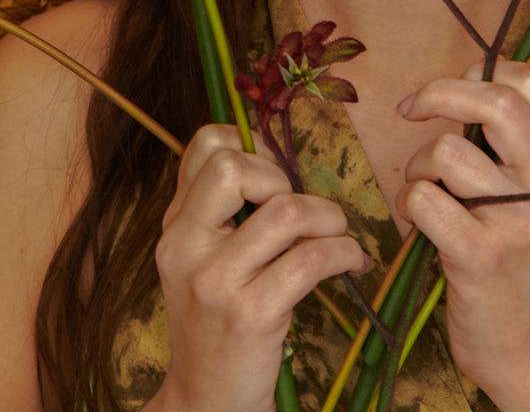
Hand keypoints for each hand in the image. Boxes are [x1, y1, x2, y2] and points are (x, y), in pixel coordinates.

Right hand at [152, 124, 368, 411]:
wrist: (207, 400)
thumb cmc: (217, 318)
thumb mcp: (203, 258)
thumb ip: (224, 208)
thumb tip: (275, 151)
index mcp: (176, 226)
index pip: (205, 146)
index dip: (251, 147)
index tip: (276, 178)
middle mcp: (185, 247)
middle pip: (235, 168)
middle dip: (283, 178)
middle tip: (300, 213)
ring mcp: (215, 283)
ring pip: (284, 211)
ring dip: (327, 217)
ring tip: (336, 234)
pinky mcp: (250, 315)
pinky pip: (310, 259)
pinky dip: (343, 252)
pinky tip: (350, 262)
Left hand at [395, 62, 529, 408]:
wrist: (526, 346)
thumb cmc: (512, 259)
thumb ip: (511, 143)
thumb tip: (465, 81)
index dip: (484, 71)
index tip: (451, 92)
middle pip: (497, 101)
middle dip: (439, 93)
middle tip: (412, 109)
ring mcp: (516, 221)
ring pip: (446, 151)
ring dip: (416, 165)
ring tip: (424, 192)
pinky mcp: (482, 256)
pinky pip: (423, 199)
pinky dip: (407, 203)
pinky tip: (419, 224)